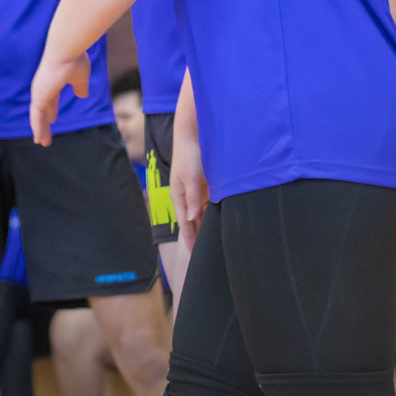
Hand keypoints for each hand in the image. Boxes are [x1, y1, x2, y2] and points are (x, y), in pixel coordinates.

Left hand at [28, 54, 89, 146]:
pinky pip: (37, 116)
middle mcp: (43, 87)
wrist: (66, 52)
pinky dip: (37, 128)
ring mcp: (39, 92)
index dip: (52, 110)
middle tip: (43, 135)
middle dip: (43, 123)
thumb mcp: (81, 77)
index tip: (52, 119)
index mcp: (52, 81)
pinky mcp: (39, 97)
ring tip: (42, 143)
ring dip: (40, 130)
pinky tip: (38, 138)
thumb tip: (82, 95)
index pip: (50, 99)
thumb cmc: (74, 60)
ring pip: (38, 115)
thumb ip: (81, 86)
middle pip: (42, 109)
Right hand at [169, 129, 207, 249]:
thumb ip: (192, 199)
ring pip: (200, 216)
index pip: (184, 224)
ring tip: (210, 246)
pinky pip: (207, 207)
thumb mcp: (190, 179)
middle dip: (194, 239)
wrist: (192, 137)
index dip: (189, 240)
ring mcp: (195, 193)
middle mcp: (186, 197)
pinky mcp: (203, 187)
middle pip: (191, 223)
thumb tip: (191, 219)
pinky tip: (216, 226)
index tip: (193, 257)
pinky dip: (210, 218)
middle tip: (202, 258)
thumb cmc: (189, 156)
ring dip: (203, 230)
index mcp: (179, 197)